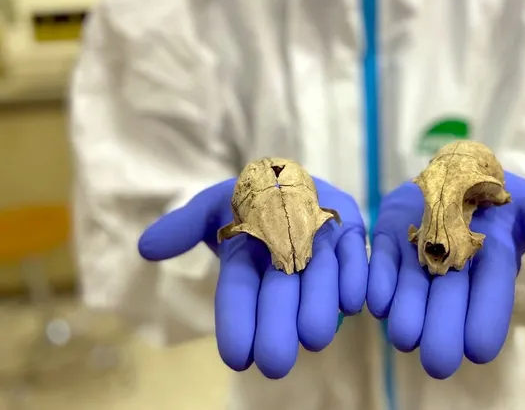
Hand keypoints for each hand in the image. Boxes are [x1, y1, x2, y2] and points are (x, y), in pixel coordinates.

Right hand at [138, 178, 367, 377]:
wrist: (296, 181)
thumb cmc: (249, 197)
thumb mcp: (211, 206)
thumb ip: (184, 227)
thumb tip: (146, 248)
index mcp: (249, 258)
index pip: (238, 293)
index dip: (236, 323)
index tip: (237, 359)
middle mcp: (286, 260)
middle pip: (280, 294)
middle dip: (277, 327)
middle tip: (277, 364)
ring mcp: (322, 249)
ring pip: (320, 280)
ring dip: (318, 307)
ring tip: (316, 338)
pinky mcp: (352, 236)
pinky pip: (357, 257)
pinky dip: (354, 277)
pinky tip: (351, 301)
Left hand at [366, 172, 524, 378]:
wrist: (454, 172)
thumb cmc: (499, 195)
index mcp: (491, 264)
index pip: (492, 293)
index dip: (486, 318)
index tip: (480, 350)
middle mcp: (454, 268)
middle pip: (449, 299)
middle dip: (444, 329)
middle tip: (439, 362)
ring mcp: (418, 256)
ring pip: (413, 288)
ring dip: (408, 313)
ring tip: (405, 338)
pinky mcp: (389, 240)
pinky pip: (381, 262)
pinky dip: (379, 281)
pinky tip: (377, 300)